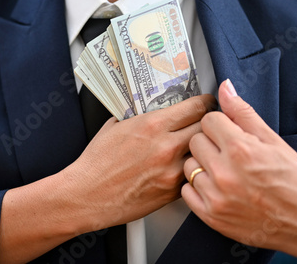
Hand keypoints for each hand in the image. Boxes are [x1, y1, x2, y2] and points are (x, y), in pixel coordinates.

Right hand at [62, 94, 216, 232]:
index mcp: (152, 125)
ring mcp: (172, 171)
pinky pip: (193, 175)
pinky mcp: (172, 191)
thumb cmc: (97, 163)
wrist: (88, 195)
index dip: (205, 102)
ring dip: (202, 149)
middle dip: (209, 124)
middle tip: (207, 123)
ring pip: (204, 154)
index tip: (207, 102)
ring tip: (196, 147)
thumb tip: (150, 108)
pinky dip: (191, 169)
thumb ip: (138, 116)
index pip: (195, 107)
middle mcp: (166, 147)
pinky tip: (182, 167)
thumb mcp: (115, 127)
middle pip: (207, 129)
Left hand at [182, 80, 296, 263]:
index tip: (227, 133)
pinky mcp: (211, 215)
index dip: (220, 125)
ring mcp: (216, 196)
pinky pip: (186, 191)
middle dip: (210, 143)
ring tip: (224, 172)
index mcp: (241, 149)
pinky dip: (198, 188)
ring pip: (189, 166)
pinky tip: (217, 188)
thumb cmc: (295, 183)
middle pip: (195, 141)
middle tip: (228, 153)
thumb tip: (225, 89)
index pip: (208, 120)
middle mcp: (225, 172)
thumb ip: (243, 113)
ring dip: (202, 166)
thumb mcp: (273, 141)